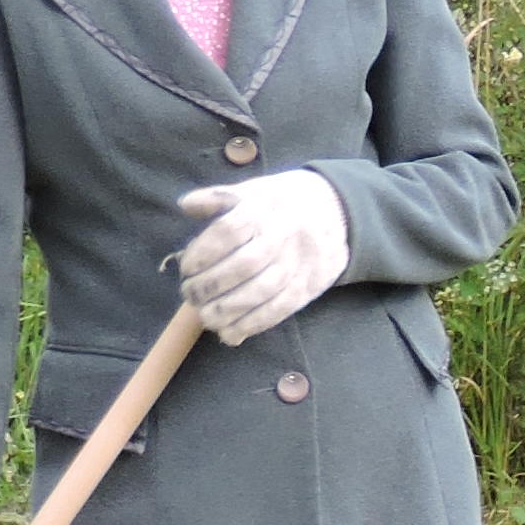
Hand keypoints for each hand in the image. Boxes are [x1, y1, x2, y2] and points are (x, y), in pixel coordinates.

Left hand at [175, 169, 349, 342]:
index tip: (187, 267)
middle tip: (190, 294)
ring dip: (228, 309)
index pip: (230, 231)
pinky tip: (230, 333)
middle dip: (210, 285)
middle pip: (244, 265)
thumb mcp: (253, 190)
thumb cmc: (282, 203)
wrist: (337, 212)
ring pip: (262, 291)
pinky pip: (280, 310)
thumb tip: (186, 205)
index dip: (203, 252)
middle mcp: (283, 236)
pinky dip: (252, 324)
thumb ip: (218, 198)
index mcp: (265, 208)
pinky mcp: (308, 287)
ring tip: (205, 317)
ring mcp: (298, 264)